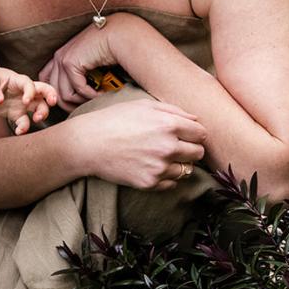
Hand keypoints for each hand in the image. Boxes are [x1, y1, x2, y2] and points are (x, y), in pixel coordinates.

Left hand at [0, 65, 56, 134]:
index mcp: (17, 80)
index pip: (29, 84)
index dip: (30, 92)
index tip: (26, 101)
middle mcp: (23, 91)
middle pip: (43, 92)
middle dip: (50, 97)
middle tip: (51, 104)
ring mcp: (21, 103)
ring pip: (39, 107)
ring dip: (42, 113)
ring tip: (36, 119)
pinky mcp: (15, 113)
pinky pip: (24, 121)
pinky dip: (24, 127)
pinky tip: (19, 131)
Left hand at [38, 17, 120, 111]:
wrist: (117, 34)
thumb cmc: (107, 50)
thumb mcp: (88, 64)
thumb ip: (79, 76)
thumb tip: (75, 99)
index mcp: (60, 57)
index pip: (47, 82)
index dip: (58, 95)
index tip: (75, 102)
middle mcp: (58, 58)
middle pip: (54, 92)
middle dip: (70, 105)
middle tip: (87, 107)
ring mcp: (62, 59)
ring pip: (64, 95)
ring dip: (82, 102)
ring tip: (97, 99)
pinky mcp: (70, 63)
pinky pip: (78, 90)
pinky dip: (91, 96)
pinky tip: (102, 93)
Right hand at [66, 99, 206, 190]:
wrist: (87, 144)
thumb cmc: (113, 120)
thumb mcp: (142, 105)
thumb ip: (173, 110)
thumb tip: (195, 119)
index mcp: (169, 124)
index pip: (201, 133)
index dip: (194, 133)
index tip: (185, 135)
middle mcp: (168, 147)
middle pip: (198, 153)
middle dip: (190, 149)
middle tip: (174, 146)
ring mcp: (160, 167)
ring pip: (187, 170)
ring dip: (179, 164)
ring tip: (159, 157)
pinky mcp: (150, 183)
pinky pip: (172, 183)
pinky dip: (166, 177)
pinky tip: (151, 167)